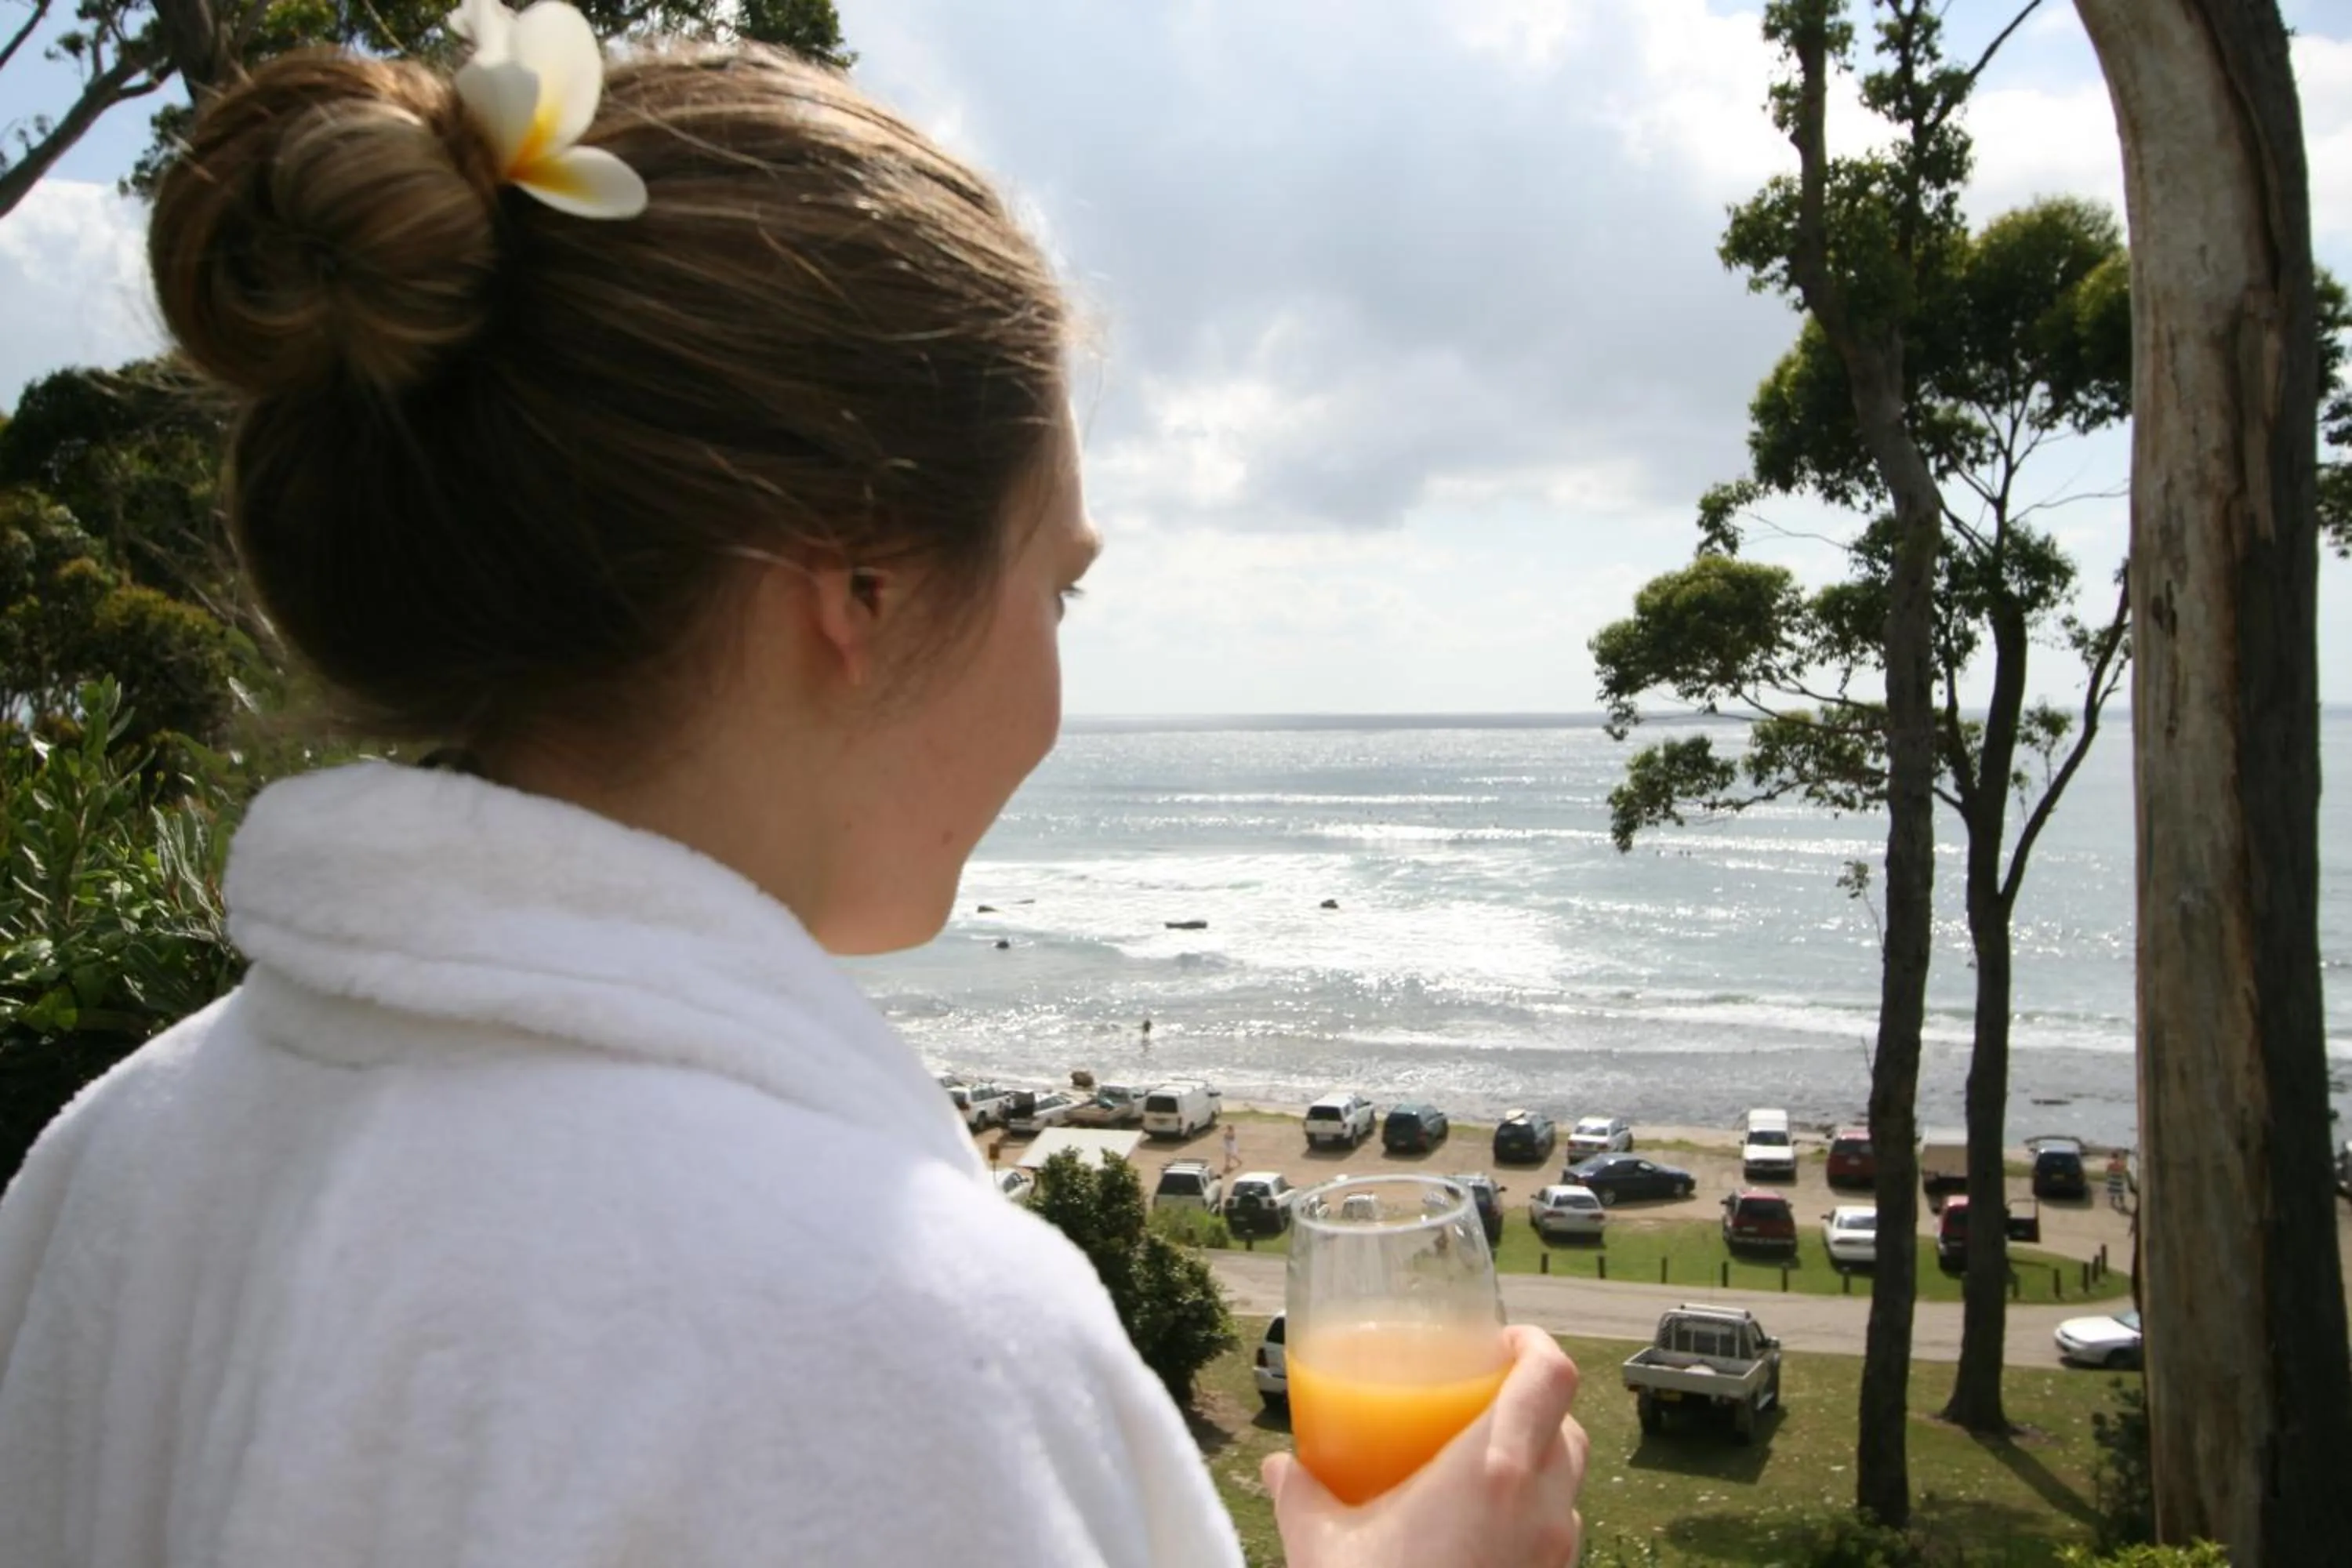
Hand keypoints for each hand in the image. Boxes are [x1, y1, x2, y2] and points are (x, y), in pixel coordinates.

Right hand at [1267, 1324, 1587, 1567]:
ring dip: (1535, 1463)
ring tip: (1476, 1467)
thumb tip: (1278, 1465)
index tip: (1499, 1344)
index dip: (1535, 1346)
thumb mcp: (1322, 1543)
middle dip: (1532, 1405)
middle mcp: (1543, 1506)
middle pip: (1567, 1427)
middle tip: (1481, 1399)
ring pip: (1567, 1484)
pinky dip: (1529, 1516)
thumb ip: (1300, 1492)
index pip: (1551, 1376)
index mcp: (1497, 1469)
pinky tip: (1475, 1531)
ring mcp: (1555, 1554)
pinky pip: (1555, 1535)